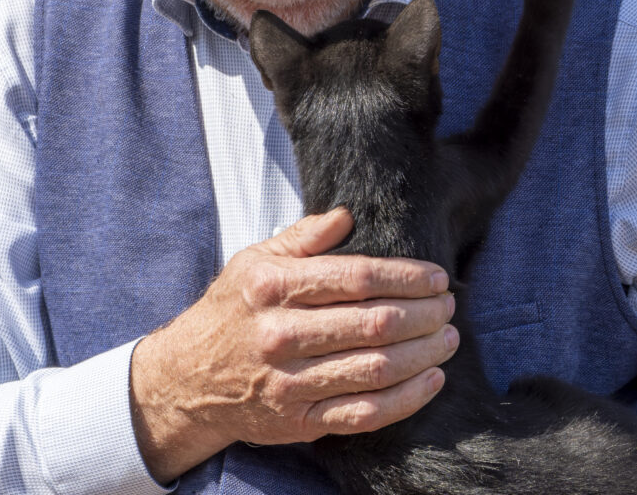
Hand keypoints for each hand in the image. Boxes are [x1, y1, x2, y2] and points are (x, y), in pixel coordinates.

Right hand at [129, 207, 457, 483]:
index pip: (355, 278)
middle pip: (373, 324)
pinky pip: (365, 413)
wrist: (186, 379)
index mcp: (273, 287)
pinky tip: (431, 379)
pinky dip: (406, 399)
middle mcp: (281, 336)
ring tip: (448, 337)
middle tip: (449, 304)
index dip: (405, 276)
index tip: (435, 276)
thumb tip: (347, 215)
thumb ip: (304, 237)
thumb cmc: (230, 309)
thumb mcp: (255, 259)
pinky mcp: (300, 421)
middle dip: (424, 313)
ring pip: (376, 369)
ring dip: (424, 353)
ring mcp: (290, 383)